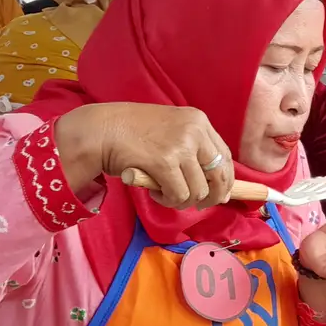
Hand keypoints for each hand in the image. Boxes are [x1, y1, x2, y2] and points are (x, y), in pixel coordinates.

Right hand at [58, 102, 233, 208]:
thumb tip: (220, 188)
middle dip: (211, 197)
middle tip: (197, 205)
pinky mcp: (164, 162)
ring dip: (181, 200)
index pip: (225, 157)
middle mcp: (194, 131)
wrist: (100, 130)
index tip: (221, 194)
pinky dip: (167, 200)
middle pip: (219, 176)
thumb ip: (193, 150)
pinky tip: (154, 192)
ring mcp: (180, 146)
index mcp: (198, 120)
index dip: (225, 181)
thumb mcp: (171, 130)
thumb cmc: (132, 133)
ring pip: (198, 191)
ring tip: (164, 193)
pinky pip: (179, 195)